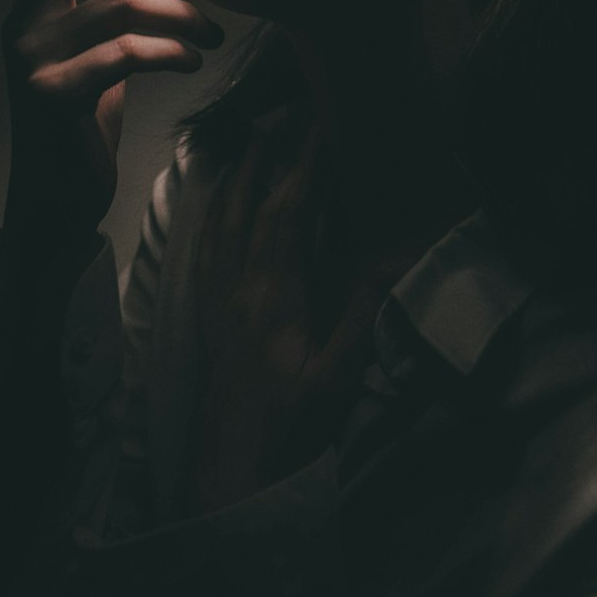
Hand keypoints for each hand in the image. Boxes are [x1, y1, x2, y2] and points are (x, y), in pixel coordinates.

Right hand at [1, 0, 223, 240]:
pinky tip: (195, 60)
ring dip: (182, 12)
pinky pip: (126, 53)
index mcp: (34, 6)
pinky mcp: (55, 96)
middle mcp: (24, 23)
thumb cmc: (78, 124)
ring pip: (120, 2)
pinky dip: (171, 50)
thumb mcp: (99, 50)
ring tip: (214, 34)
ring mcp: (34, 59)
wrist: (54, 206)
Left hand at [191, 118, 384, 512]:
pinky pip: (204, 253)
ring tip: (245, 152)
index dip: (304, 166)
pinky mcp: (208, 321)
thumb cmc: (290, 427)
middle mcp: (237, 287)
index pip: (288, 213)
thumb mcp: (337, 376)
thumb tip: (392, 254)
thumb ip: (362, 312)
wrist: (232, 473)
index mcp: (271, 294)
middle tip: (277, 122)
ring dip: (235, 184)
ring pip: (220, 226)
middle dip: (265, 162)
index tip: (319, 128)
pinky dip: (213, 220)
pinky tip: (217, 215)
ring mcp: (217, 302)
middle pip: (249, 209)